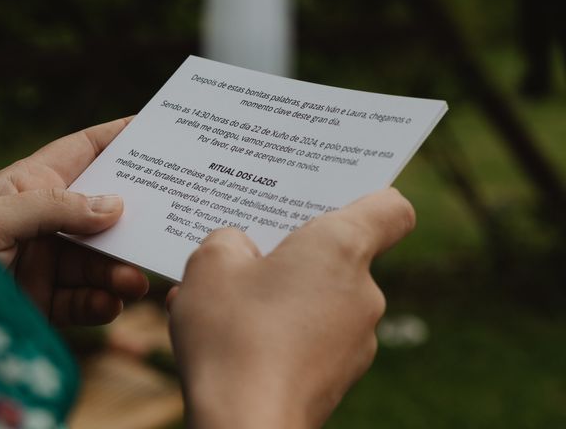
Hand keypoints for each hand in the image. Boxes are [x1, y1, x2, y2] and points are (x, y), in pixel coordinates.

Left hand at [0, 117, 148, 325]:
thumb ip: (55, 207)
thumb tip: (116, 206)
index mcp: (33, 183)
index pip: (86, 150)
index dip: (120, 138)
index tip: (158, 132)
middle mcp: (48, 219)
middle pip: (105, 213)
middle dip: (134, 219)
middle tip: (165, 223)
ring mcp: (49, 261)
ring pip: (99, 262)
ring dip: (120, 270)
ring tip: (133, 280)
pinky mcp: (46, 300)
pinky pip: (84, 301)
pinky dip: (101, 304)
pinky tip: (110, 303)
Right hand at [168, 188, 414, 428]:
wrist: (244, 427)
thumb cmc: (231, 335)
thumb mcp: (210, 265)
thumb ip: (228, 239)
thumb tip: (239, 247)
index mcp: (340, 248)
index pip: (391, 208)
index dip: (370, 194)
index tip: (336, 199)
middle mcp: (362, 291)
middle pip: (342, 253)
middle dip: (297, 251)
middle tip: (251, 252)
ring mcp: (357, 338)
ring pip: (322, 296)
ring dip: (284, 293)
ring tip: (231, 302)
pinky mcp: (340, 375)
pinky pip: (315, 334)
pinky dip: (286, 330)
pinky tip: (240, 340)